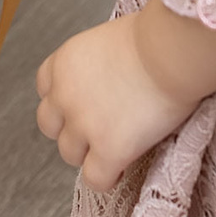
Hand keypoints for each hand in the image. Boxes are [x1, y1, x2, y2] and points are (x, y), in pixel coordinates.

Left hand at [36, 1, 215, 191]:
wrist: (170, 50)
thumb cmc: (153, 37)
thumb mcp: (109, 39)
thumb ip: (97, 63)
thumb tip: (108, 75)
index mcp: (64, 62)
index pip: (45, 88)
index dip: (64, 99)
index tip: (83, 104)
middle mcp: (64, 94)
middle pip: (50, 125)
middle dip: (71, 128)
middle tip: (98, 128)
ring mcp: (84, 124)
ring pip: (70, 154)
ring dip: (89, 153)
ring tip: (115, 148)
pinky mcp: (108, 149)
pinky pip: (96, 179)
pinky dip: (108, 177)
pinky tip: (123, 167)